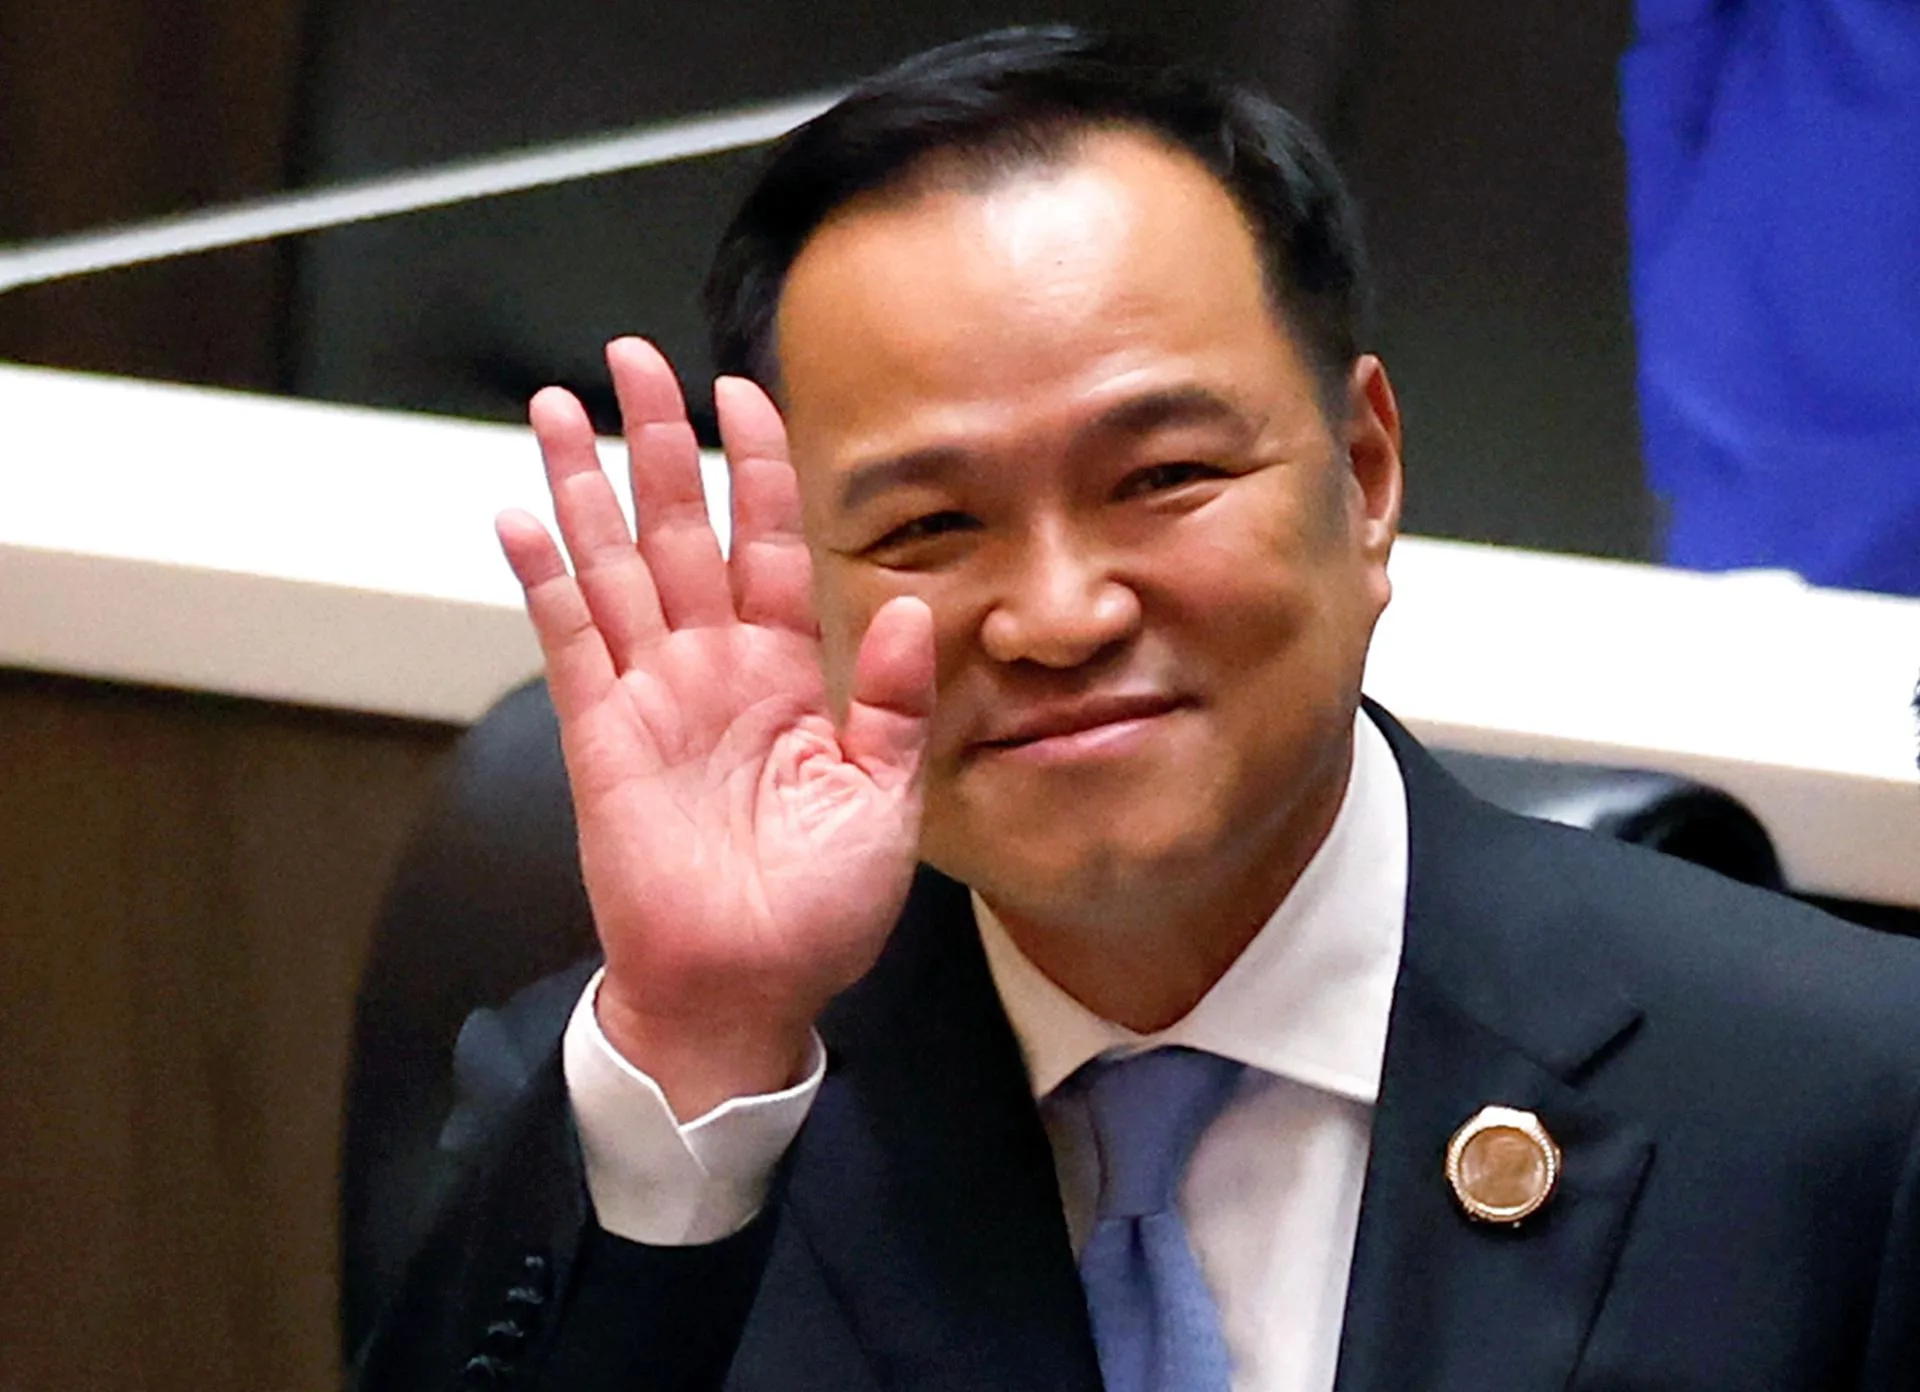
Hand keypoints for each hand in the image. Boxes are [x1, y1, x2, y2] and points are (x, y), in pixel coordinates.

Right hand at [496, 338, 934, 1117]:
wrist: (746, 991)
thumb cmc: (821, 910)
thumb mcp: (885, 801)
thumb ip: (896, 704)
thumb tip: (914, 610)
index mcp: (788, 676)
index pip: (770, 545)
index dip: (757, 467)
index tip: (740, 388)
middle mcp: (714, 669)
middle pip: (681, 530)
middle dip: (657, 442)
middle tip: (631, 357)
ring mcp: (650, 696)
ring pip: (613, 566)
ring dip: (585, 487)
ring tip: (558, 405)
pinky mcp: (599, 737)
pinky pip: (566, 642)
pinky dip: (542, 580)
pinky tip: (520, 516)